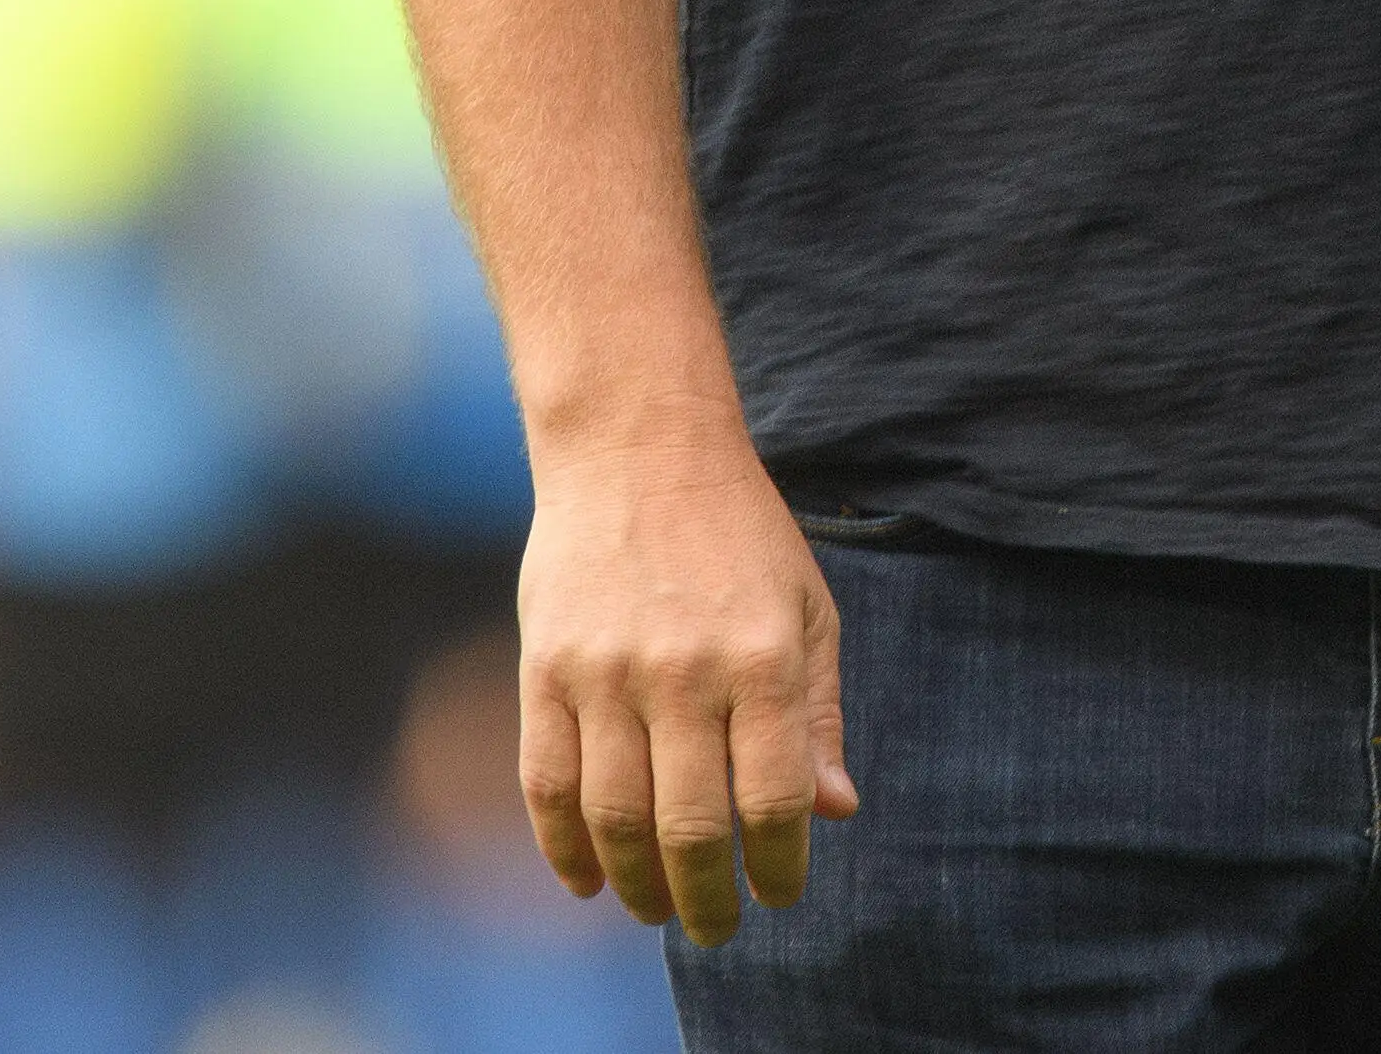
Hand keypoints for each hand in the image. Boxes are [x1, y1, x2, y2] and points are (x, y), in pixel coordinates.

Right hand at [516, 427, 858, 946]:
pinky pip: (547, 785)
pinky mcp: (545, 669)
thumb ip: (819, 712)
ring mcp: (606, 672)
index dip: (777, 865)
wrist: (640, 449)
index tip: (778, 893)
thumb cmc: (741, 534)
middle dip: (705, 899)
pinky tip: (587, 880)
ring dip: (635, 886)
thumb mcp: (807, 606)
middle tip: (715, 930)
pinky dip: (562, 848)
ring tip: (656, 911)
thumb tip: (835, 812)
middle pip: (688, 828)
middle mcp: (684, 670)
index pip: (771, 799)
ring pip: (614, 820)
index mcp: (762, 656)